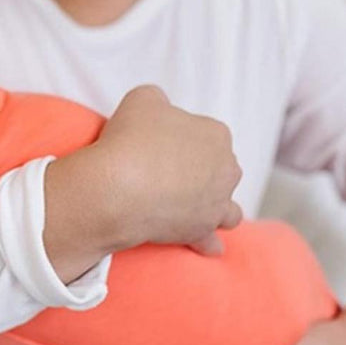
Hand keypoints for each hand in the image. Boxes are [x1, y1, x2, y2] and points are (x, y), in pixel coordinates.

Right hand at [92, 84, 242, 253]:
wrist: (118, 187)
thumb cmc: (130, 139)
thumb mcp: (142, 99)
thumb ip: (159, 100)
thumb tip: (161, 110)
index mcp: (217, 134)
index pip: (205, 132)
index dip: (181, 138)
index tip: (158, 145)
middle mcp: (226, 169)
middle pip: (219, 168)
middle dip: (202, 171)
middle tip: (168, 174)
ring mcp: (216, 203)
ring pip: (227, 206)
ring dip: (216, 206)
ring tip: (195, 208)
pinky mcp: (200, 231)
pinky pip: (211, 240)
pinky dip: (207, 242)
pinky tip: (205, 245)